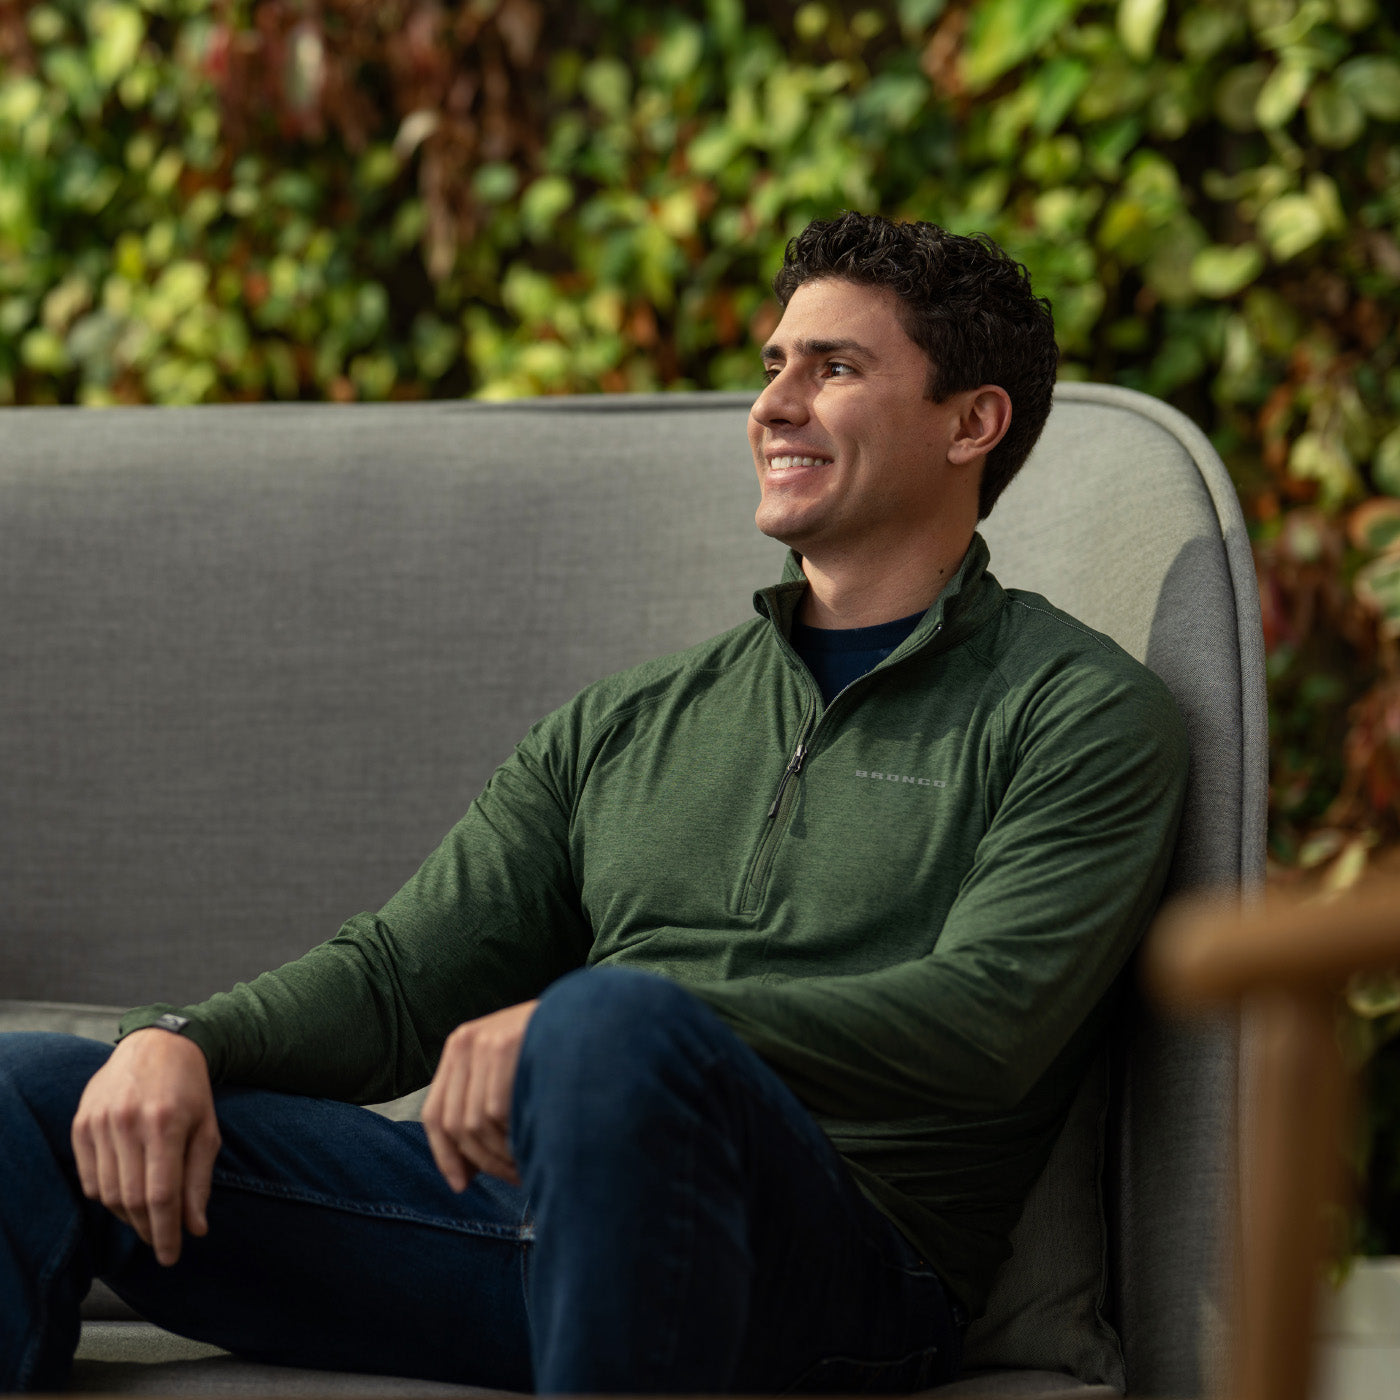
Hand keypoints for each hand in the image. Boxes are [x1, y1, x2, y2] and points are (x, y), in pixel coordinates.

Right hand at [71, 1028, 220, 1266]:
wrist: (158, 1043)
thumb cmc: (190, 1088)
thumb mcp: (208, 1129)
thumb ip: (200, 1180)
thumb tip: (195, 1229)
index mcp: (166, 1123)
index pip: (160, 1196)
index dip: (166, 1233)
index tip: (173, 1256)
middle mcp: (129, 1123)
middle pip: (131, 1200)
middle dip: (149, 1230)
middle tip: (163, 1241)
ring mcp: (100, 1122)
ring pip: (108, 1194)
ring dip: (128, 1217)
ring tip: (148, 1219)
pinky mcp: (81, 1123)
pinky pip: (90, 1179)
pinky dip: (107, 1196)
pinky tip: (126, 1194)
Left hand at [422, 1000, 537, 1191]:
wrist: (591, 1006)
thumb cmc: (553, 1045)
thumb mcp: (511, 1064)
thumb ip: (483, 1103)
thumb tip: (461, 1176)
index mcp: (459, 1047)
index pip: (435, 1113)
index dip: (445, 1156)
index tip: (462, 1186)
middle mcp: (465, 1042)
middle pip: (455, 1123)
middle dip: (482, 1161)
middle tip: (513, 1178)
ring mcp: (485, 1042)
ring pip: (476, 1123)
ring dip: (501, 1155)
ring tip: (528, 1165)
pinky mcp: (507, 1044)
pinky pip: (498, 1111)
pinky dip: (512, 1138)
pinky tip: (533, 1144)